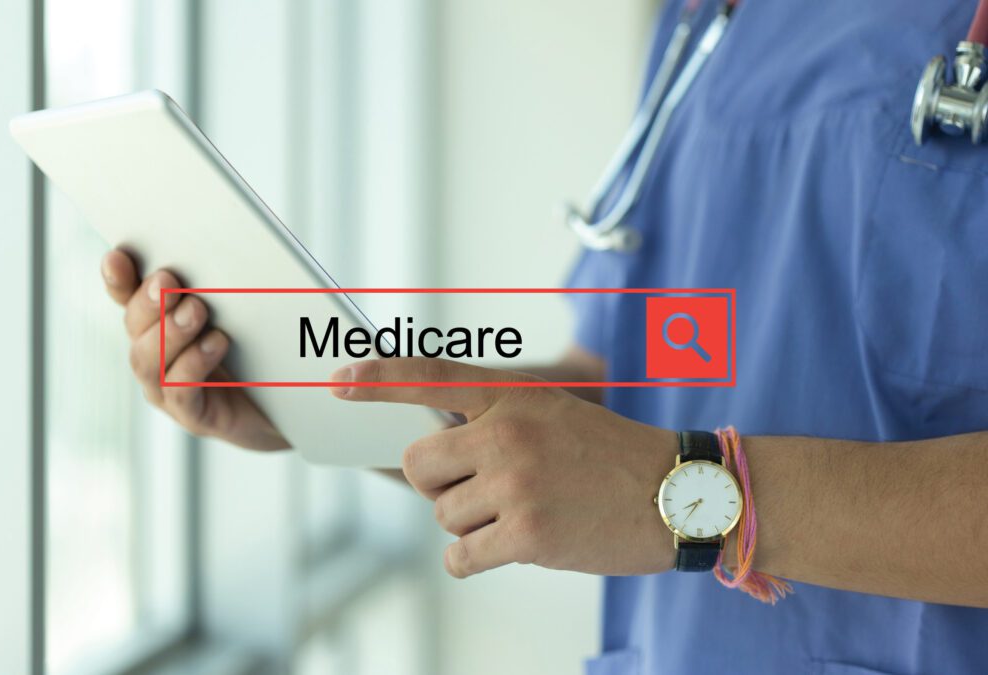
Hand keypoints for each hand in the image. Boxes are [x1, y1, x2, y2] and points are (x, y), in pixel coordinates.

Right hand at [100, 249, 288, 450]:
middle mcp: (156, 358)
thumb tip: (217, 246)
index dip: (117, 279)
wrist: (293, 403)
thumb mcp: (241, 310)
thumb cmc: (263, 349)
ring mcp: (169, 392)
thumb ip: (219, 284)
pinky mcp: (195, 417)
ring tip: (196, 309)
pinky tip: (216, 343)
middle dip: (148, 302)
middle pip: (134, 327)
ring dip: (170, 331)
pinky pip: (181, 393)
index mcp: (161, 326)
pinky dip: (193, 365)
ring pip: (149, 361)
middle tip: (168, 280)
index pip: (128, 299)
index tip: (117, 255)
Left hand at [329, 358, 677, 577]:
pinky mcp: (526, 534)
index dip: (378, 379)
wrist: (676, 494)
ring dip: (469, 523)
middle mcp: (507, 433)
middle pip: (419, 464)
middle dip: (436, 483)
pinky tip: (509, 546)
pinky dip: (473, 559)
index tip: (339, 381)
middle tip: (475, 489)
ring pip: (442, 514)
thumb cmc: (609, 457)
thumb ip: (492, 423)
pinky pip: (460, 556)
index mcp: (512, 395)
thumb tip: (427, 457)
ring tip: (518, 514)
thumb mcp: (551, 415)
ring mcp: (515, 484)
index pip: (430, 376)